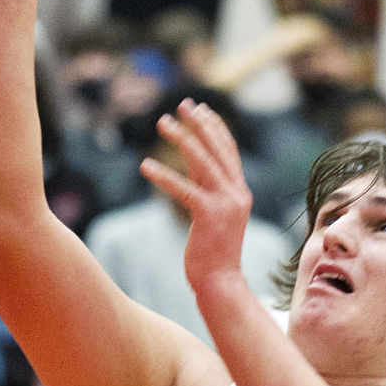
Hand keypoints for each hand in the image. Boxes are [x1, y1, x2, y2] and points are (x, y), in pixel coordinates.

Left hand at [140, 99, 251, 294]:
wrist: (222, 282)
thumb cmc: (214, 253)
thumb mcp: (214, 215)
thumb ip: (208, 191)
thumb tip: (194, 169)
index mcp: (239, 192)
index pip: (228, 150)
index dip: (214, 127)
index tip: (201, 109)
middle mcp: (237, 193)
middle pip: (217, 148)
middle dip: (200, 123)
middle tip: (183, 103)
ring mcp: (226, 203)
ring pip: (202, 161)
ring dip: (181, 138)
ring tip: (162, 122)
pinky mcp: (209, 215)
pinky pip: (183, 189)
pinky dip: (164, 175)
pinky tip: (145, 165)